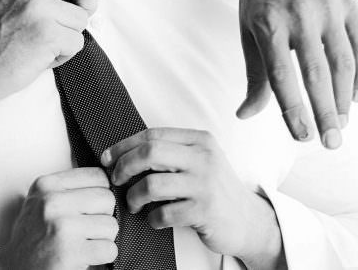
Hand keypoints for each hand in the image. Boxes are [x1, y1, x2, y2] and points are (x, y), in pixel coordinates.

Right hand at [0, 167, 117, 269]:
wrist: (16, 267)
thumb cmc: (33, 236)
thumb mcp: (42, 200)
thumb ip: (70, 188)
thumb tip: (111, 181)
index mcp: (47, 185)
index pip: (98, 176)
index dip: (100, 194)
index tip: (90, 207)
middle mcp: (52, 201)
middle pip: (107, 199)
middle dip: (103, 216)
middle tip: (86, 228)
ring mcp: (61, 226)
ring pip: (111, 225)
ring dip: (103, 239)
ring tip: (83, 242)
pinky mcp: (70, 251)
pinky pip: (109, 249)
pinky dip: (102, 257)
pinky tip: (85, 255)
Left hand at [103, 128, 282, 267]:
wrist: (250, 221)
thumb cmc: (215, 191)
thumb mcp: (199, 162)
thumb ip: (170, 153)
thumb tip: (122, 154)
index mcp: (200, 141)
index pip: (152, 135)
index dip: (124, 146)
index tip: (108, 158)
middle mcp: (204, 158)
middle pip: (149, 153)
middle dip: (124, 167)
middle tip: (116, 180)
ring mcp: (205, 185)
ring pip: (152, 184)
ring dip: (134, 197)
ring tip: (134, 204)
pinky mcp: (205, 211)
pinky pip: (164, 213)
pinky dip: (152, 218)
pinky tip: (154, 219)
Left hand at [237, 0, 357, 148]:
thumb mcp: (248, 29)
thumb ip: (254, 74)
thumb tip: (244, 115)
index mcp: (269, 24)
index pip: (281, 76)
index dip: (293, 109)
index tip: (302, 137)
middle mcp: (301, 15)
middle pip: (317, 74)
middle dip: (325, 113)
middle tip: (330, 144)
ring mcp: (330, 7)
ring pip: (345, 62)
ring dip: (346, 98)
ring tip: (342, 123)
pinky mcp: (350, 2)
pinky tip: (357, 95)